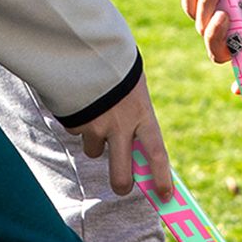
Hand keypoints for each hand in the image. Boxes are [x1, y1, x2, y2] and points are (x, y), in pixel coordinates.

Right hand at [73, 75, 171, 197]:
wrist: (84, 45)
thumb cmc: (116, 66)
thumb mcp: (134, 90)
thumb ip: (137, 116)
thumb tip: (137, 147)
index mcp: (143, 114)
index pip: (157, 154)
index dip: (161, 178)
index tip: (165, 197)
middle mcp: (121, 126)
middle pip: (121, 176)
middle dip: (122, 185)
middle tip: (123, 185)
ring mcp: (96, 127)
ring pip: (94, 152)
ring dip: (95, 140)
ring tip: (96, 114)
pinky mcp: (75, 123)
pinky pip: (77, 131)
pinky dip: (78, 122)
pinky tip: (81, 102)